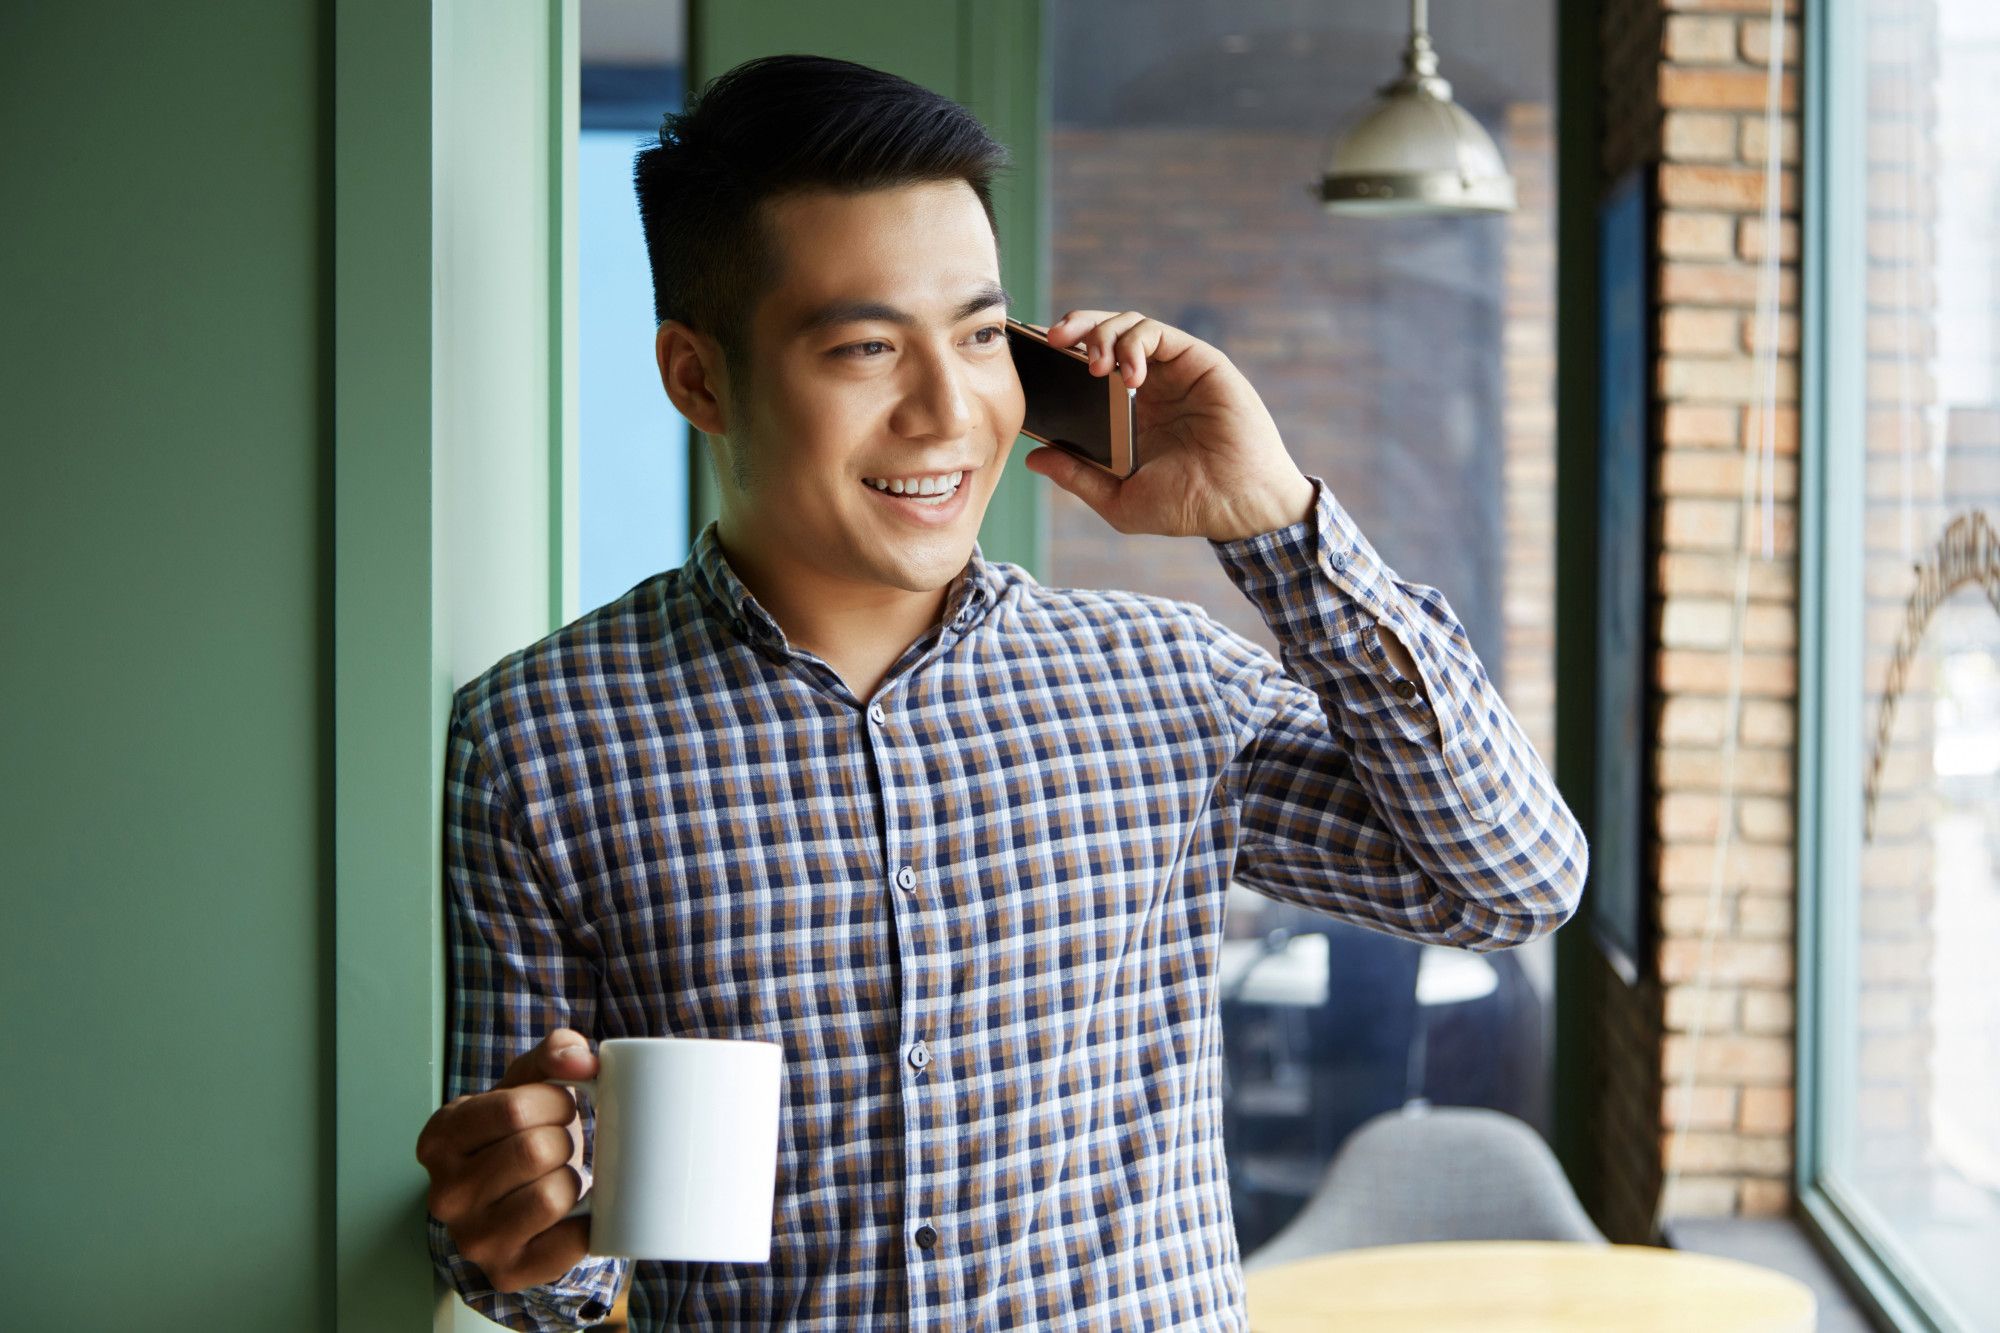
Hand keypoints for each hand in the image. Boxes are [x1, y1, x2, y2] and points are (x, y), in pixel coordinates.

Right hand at [415, 1028, 597, 1292]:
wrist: (516, 1205)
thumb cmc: (523, 1135)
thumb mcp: (526, 1086)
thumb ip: (554, 1054)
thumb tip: (584, 1060)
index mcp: (441, 1138)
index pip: (511, 1108)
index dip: (554, 1100)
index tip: (561, 1104)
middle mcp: (445, 1193)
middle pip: (534, 1150)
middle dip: (563, 1139)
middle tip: (558, 1144)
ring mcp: (472, 1238)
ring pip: (552, 1196)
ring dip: (572, 1180)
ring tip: (559, 1178)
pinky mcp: (506, 1271)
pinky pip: (569, 1242)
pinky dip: (587, 1223)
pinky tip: (575, 1214)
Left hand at [1019, 310, 1314, 541]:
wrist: (1237, 505)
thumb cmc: (1186, 506)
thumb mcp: (1119, 499)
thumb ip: (1078, 477)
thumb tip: (1032, 458)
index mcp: (1126, 413)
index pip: (1084, 369)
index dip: (1058, 357)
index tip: (1032, 358)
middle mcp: (1148, 386)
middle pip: (1102, 335)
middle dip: (1073, 327)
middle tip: (1051, 340)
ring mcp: (1172, 371)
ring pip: (1128, 325)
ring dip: (1102, 334)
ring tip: (1094, 366)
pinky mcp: (1197, 360)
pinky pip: (1156, 332)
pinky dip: (1134, 343)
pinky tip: (1129, 375)